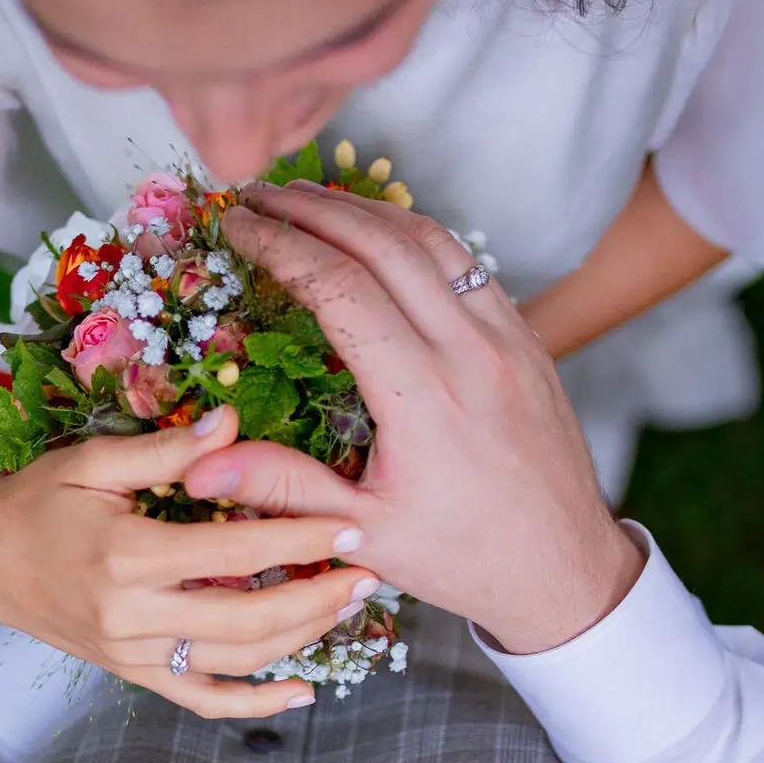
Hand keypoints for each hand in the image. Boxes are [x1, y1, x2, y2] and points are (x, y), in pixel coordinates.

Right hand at [0, 406, 378, 716]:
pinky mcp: (132, 674)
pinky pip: (201, 700)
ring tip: (345, 606)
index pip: (236, 552)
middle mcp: (132, 616)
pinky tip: (302, 693)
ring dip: (300, 639)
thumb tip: (231, 420)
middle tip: (367, 572)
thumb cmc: (38, 498)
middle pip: (248, 619)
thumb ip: (166, 449)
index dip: (300, 539)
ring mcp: (132, 654)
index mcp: (127, 556)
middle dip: (317, 598)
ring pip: (235, 661)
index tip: (350, 524)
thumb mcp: (94, 461)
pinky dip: (254, 705)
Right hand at [182, 184, 644, 654]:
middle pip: (384, 244)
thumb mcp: (364, 534)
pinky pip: (466, 263)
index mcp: (424, 399)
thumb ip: (283, 488)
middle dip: (312, 208)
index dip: (281, 246)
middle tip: (256, 193)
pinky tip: (377, 233)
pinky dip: (414, 233)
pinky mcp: (528, 339)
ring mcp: (508, 338)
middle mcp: (471, 354)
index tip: (236, 225)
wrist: (564, 569)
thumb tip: (199, 464)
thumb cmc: (461, 559)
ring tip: (306, 198)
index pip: (341, 288)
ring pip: (432, 240)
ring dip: (364, 209)